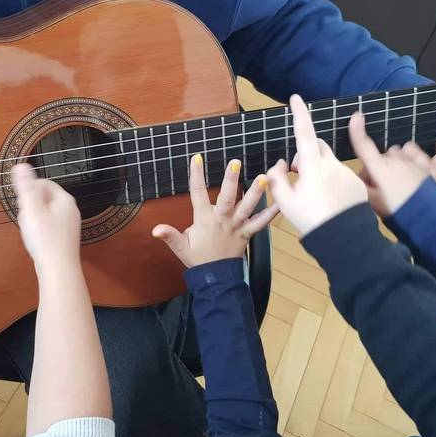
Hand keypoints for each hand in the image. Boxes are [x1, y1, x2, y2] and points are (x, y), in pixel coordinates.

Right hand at [12, 162, 81, 270]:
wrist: (58, 269)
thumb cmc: (45, 239)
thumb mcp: (31, 209)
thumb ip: (25, 187)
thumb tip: (21, 165)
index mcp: (65, 199)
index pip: (44, 183)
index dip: (28, 190)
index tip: (20, 202)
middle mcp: (70, 210)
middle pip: (44, 198)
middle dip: (30, 205)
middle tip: (24, 218)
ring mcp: (69, 224)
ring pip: (45, 213)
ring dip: (32, 218)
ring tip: (29, 230)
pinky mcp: (65, 237)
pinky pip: (48, 226)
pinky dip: (38, 229)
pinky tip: (34, 240)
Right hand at [152, 155, 278, 266]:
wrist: (215, 278)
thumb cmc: (198, 258)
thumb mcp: (181, 247)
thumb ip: (169, 235)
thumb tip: (155, 229)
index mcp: (204, 219)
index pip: (197, 194)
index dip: (196, 176)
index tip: (197, 158)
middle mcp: (222, 220)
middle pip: (226, 198)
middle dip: (230, 180)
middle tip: (235, 163)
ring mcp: (236, 227)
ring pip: (246, 208)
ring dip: (256, 193)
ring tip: (265, 177)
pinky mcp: (247, 233)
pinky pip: (261, 223)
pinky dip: (271, 214)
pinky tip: (280, 202)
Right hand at [266, 94, 367, 235]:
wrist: (344, 239)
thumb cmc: (311, 220)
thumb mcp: (286, 202)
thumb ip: (277, 179)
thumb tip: (279, 165)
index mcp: (312, 166)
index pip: (304, 132)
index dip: (299, 114)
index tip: (296, 98)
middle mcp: (331, 165)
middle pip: (316, 145)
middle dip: (305, 151)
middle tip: (296, 172)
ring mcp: (346, 173)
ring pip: (328, 161)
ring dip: (318, 169)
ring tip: (313, 193)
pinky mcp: (356, 183)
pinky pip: (341, 174)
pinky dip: (332, 181)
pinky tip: (329, 201)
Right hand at [347, 113, 428, 217]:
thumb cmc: (402, 215)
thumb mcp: (376, 207)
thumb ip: (365, 189)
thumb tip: (360, 179)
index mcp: (383, 168)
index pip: (364, 146)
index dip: (357, 131)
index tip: (356, 116)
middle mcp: (401, 160)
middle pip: (386, 154)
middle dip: (383, 166)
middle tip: (384, 187)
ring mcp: (422, 162)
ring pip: (407, 153)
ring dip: (403, 163)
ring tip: (406, 184)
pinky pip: (429, 158)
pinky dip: (425, 164)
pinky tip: (426, 177)